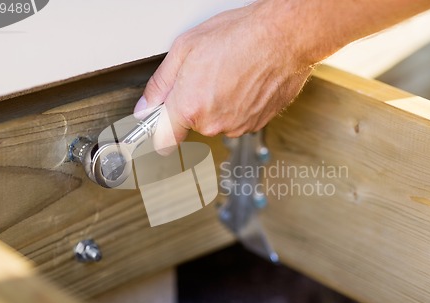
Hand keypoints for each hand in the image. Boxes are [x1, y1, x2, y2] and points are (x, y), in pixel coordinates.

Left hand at [134, 0, 314, 149]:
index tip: (160, 127)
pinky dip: (238, 105)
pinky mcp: (256, 124)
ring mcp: (236, 126)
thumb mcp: (185, 49)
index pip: (164, 139)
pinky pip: (238, 119)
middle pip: (193, 123)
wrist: (283, 37)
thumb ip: (160, 84)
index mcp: (189, 107)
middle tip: (206, 76)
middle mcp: (212, 123)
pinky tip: (244, 82)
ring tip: (230, 75)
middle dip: (194, 103)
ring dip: (219, 104)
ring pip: (217, 121)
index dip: (160, 132)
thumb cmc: (239, 36)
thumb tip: (146, 106)